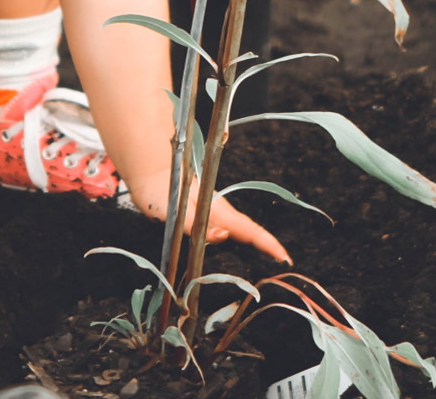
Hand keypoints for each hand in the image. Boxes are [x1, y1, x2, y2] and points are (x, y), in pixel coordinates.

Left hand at [126, 167, 290, 263]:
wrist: (150, 175)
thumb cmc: (160, 193)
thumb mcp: (175, 212)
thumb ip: (196, 225)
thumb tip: (223, 236)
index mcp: (215, 210)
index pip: (247, 228)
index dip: (266, 242)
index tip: (283, 254)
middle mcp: (218, 211)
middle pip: (248, 229)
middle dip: (267, 244)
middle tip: (285, 260)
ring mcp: (214, 211)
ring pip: (240, 228)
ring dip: (257, 242)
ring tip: (273, 256)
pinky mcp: (207, 214)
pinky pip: (230, 228)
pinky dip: (244, 237)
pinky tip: (246, 246)